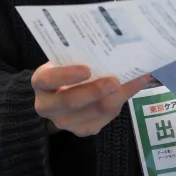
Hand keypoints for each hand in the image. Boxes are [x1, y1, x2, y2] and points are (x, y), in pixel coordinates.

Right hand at [31, 63, 150, 137]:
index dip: (66, 76)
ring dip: (117, 96)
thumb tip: (108, 45)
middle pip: (71, 101)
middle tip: (115, 81)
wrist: (59, 95)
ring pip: (94, 112)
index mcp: (40, 83)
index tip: (86, 69)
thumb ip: (77, 57)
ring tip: (135, 80)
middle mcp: (47, 106)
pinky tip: (133, 87)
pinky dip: (121, 102)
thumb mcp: (63, 61)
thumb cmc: (64, 70)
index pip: (48, 80)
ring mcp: (65, 122)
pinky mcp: (83, 130)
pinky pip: (105, 118)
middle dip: (95, 91)